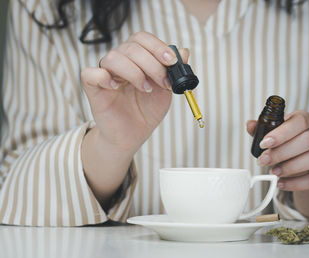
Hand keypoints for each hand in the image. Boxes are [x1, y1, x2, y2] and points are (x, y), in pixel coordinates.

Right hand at [81, 31, 188, 153]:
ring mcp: (106, 73)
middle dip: (152, 64)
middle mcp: (121, 62)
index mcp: (137, 58)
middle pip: (131, 47)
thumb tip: (185, 52)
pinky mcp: (93, 88)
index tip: (172, 61)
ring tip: (145, 89)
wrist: (134, 135)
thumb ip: (174, 72)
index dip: (158, 47)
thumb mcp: (166, 91)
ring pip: (113, 57)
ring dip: (134, 72)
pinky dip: (103, 77)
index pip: (143, 39)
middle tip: (163, 82)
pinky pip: (90, 74)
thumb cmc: (147, 110)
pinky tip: (115, 87)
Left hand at [247, 110, 308, 216]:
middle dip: (282, 152)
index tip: (264, 143)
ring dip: (291, 167)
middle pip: (308, 140)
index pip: (299, 122)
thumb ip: (262, 129)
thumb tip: (250, 125)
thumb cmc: (290, 143)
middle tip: (264, 160)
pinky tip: (281, 183)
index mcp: (306, 120)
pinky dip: (296, 183)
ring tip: (274, 171)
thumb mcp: (277, 133)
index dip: (281, 133)